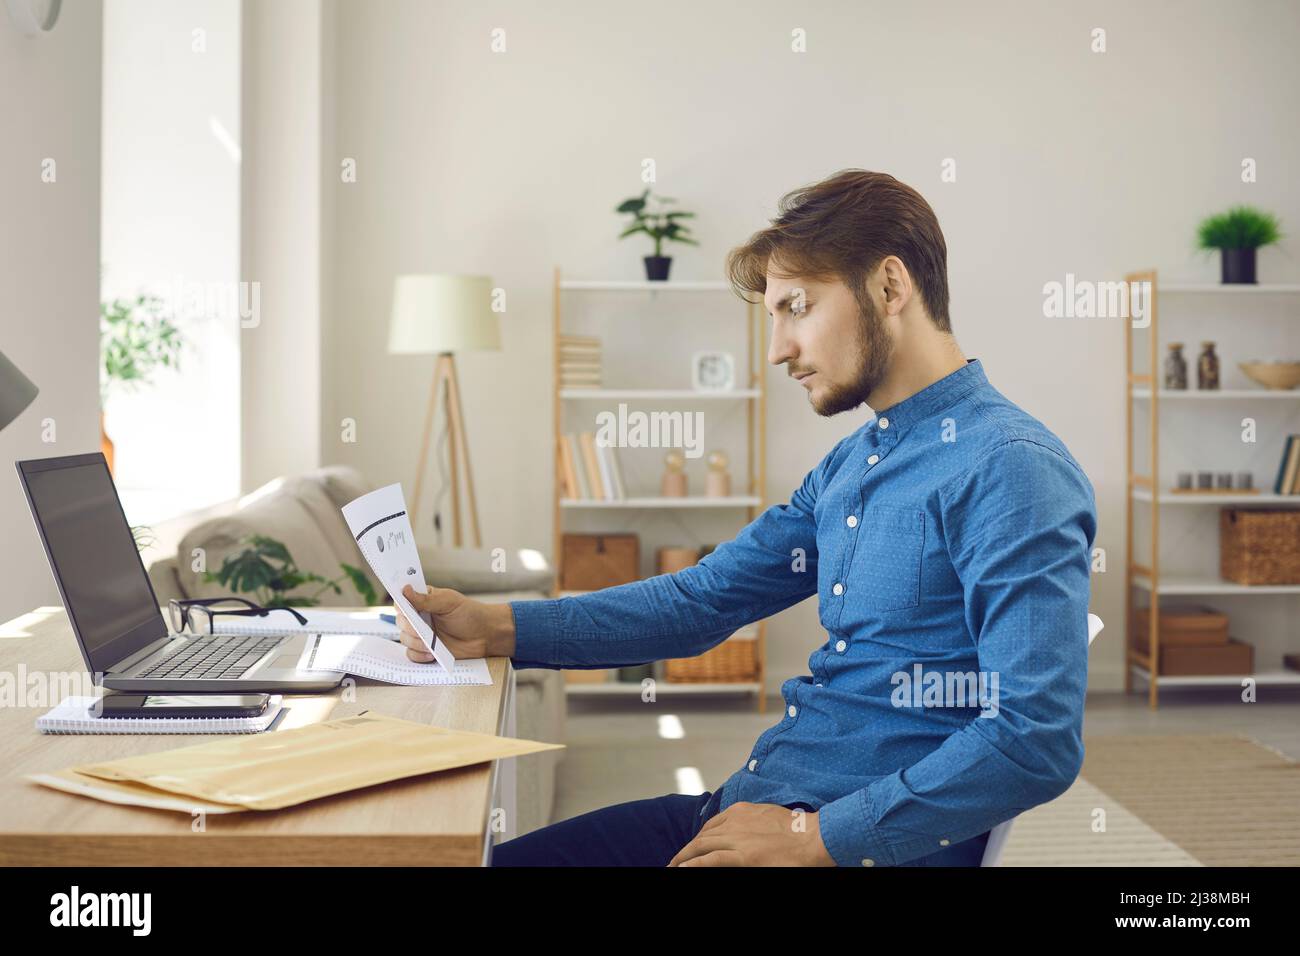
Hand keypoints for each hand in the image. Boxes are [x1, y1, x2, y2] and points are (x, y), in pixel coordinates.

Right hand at [396, 584, 515, 662]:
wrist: (485, 636)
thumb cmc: (470, 614)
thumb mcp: (448, 602)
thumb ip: (426, 599)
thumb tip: (405, 590)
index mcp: (423, 601)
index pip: (402, 601)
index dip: (400, 605)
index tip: (403, 609)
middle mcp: (420, 618)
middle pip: (401, 622)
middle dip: (409, 627)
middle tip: (420, 631)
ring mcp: (422, 634)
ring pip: (404, 639)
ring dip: (414, 643)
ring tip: (430, 645)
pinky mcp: (426, 650)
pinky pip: (411, 654)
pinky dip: (418, 655)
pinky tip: (431, 655)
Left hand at [667, 802, 836, 866]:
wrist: (814, 838)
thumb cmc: (799, 830)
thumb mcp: (768, 816)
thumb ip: (752, 822)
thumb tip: (746, 834)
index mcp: (741, 811)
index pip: (712, 824)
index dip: (700, 837)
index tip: (695, 846)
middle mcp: (735, 822)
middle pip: (703, 836)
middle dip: (687, 849)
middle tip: (676, 861)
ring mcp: (737, 839)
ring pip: (701, 847)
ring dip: (684, 858)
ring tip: (673, 867)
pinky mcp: (742, 856)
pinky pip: (709, 860)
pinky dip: (692, 865)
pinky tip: (681, 869)